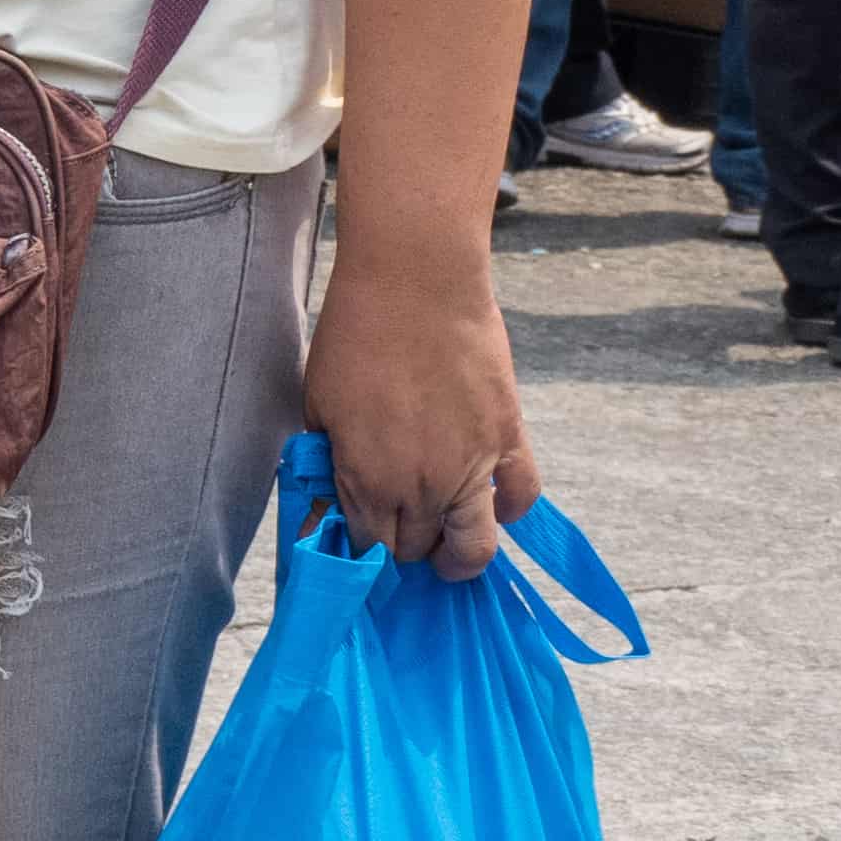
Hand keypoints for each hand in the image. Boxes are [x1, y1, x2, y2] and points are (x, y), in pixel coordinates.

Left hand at [303, 249, 535, 575]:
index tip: (360, 539)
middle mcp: (422, 487)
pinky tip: (492, 505)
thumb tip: (325, 506)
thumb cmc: (354, 337)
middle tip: (398, 531)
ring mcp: (471, 467)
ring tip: (447, 551)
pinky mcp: (508, 439)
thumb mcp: (318, 407)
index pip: (369, 548)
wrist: (415, 285)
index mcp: (367, 481)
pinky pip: (522, 497)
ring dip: (458, 556)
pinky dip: (509, 511)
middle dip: (403, 550)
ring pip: (475, 545)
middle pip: (415, 551)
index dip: (362, 551)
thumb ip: (326, 464)